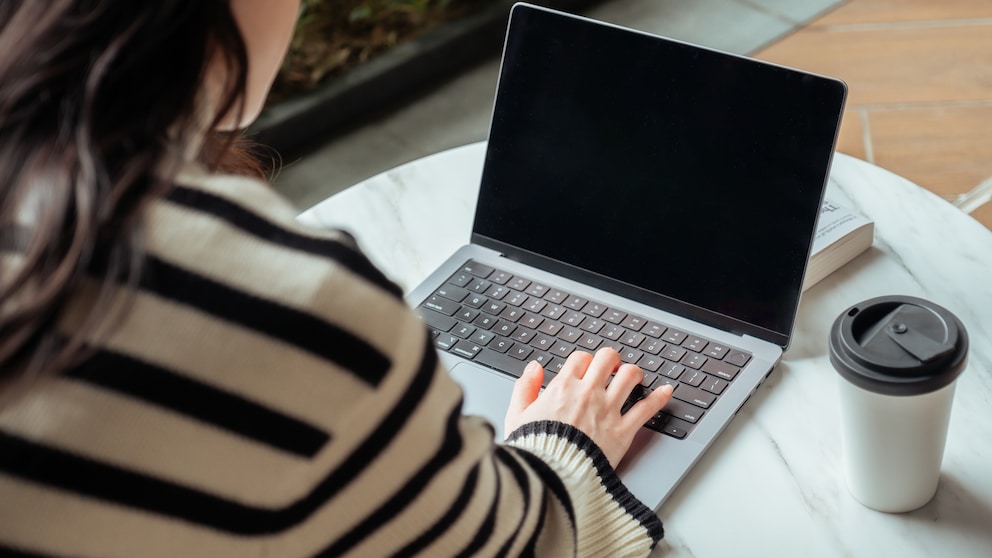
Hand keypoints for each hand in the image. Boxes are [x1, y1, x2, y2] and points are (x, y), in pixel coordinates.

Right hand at [504, 347, 673, 468]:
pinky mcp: (623, 431)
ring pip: (630, 376)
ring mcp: (608, 411)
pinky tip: (666, 391)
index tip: (586, 370)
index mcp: (563, 387)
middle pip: (608, 359)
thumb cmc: (534, 451)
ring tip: (632, 377)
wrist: (550, 478)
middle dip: (611, 360)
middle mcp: (588, 393)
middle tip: (611, 368)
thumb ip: (524, 388)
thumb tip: (534, 368)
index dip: (585, 362)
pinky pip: (647, 408)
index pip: (581, 358)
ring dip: (633, 373)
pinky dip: (659, 397)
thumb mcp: (516, 416)